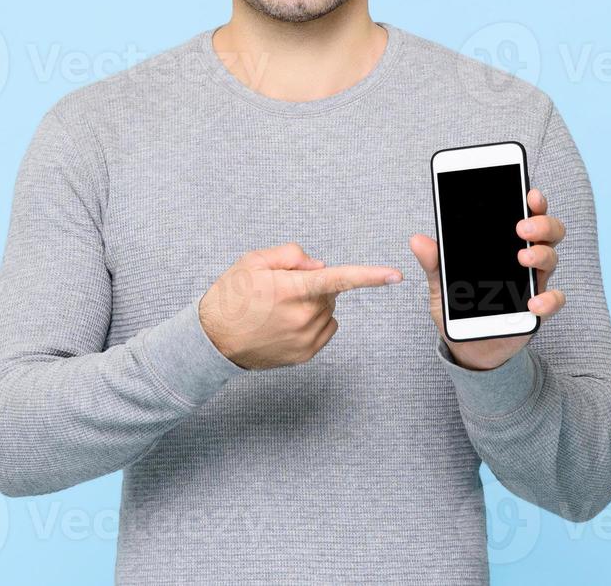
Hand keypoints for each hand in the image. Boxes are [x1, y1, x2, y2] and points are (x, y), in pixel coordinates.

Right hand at [199, 242, 403, 369]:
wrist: (214, 341)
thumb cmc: (232, 297)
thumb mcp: (253, 261)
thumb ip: (291, 255)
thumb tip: (319, 265)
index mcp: (292, 289)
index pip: (339, 278)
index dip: (370, 276)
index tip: (396, 275)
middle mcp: (303, 316)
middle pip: (330, 292)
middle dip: (314, 285)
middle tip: (282, 289)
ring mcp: (305, 339)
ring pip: (328, 311)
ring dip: (313, 305)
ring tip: (279, 309)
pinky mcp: (305, 354)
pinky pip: (325, 330)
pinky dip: (314, 322)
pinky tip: (286, 323)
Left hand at [409, 187, 566, 370]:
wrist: (468, 344)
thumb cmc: (459, 306)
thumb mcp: (440, 283)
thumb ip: (433, 262)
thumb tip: (416, 240)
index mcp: (504, 245)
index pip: (524, 215)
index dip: (532, 202)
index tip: (529, 193)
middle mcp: (524, 259)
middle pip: (547, 232)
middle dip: (541, 224)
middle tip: (522, 227)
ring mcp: (533, 283)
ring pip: (552, 258)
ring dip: (541, 255)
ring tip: (524, 258)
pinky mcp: (537, 309)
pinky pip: (554, 300)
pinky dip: (549, 299)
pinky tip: (534, 302)